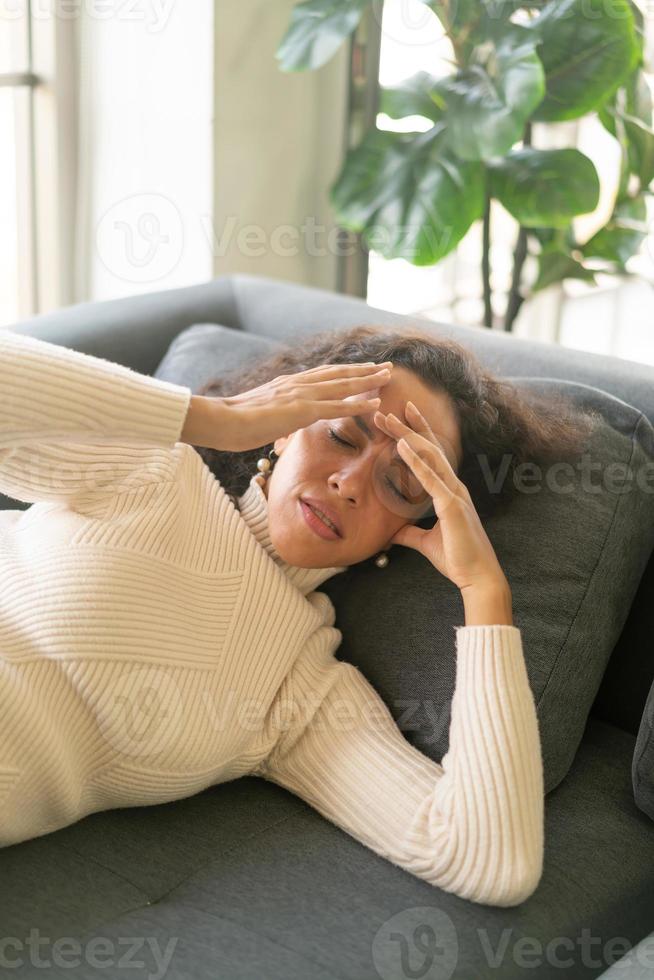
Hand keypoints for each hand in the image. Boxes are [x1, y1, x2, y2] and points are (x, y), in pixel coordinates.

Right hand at [191, 361, 393, 452]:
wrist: (221, 420)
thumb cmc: (233, 421)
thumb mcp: (258, 412)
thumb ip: (273, 412)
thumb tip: (278, 419)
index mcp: (288, 383)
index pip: (323, 374)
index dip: (346, 371)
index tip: (363, 368)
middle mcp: (298, 383)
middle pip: (338, 374)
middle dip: (365, 370)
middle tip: (387, 367)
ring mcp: (301, 395)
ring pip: (343, 384)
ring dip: (368, 380)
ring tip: (388, 376)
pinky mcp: (302, 410)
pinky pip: (336, 406)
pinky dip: (358, 403)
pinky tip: (375, 402)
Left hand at [374, 401, 507, 593]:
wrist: (477, 578)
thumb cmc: (457, 559)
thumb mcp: (425, 543)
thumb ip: (410, 533)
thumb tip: (392, 532)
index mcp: (449, 492)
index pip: (430, 457)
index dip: (415, 435)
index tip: (399, 418)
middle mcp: (453, 486)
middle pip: (428, 448)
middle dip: (408, 427)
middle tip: (387, 410)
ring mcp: (454, 493)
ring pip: (429, 456)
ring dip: (408, 435)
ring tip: (389, 419)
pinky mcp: (452, 506)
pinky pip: (431, 478)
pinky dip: (417, 461)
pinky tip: (402, 446)